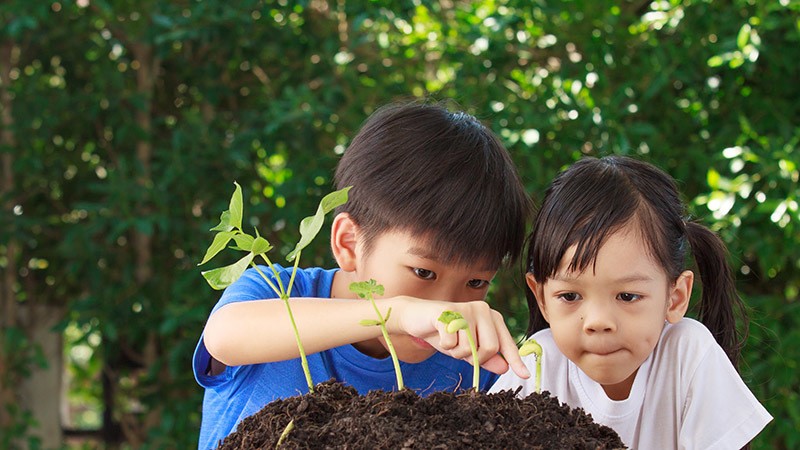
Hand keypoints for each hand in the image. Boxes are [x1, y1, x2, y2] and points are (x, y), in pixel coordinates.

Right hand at [389, 297, 530, 378]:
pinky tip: (439, 333)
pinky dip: (444, 345)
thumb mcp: (468, 349)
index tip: (525, 375)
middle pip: (490, 348)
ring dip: (455, 352)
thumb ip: (486, 358)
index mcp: (492, 317)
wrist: (416, 317)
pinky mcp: (448, 312)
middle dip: (474, 358)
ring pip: (469, 348)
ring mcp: (466, 309)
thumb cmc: (445, 333)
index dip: (515, 360)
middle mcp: (482, 309)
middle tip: (460, 350)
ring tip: (449, 339)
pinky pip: (452, 343)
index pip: (506, 343)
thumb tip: (504, 368)